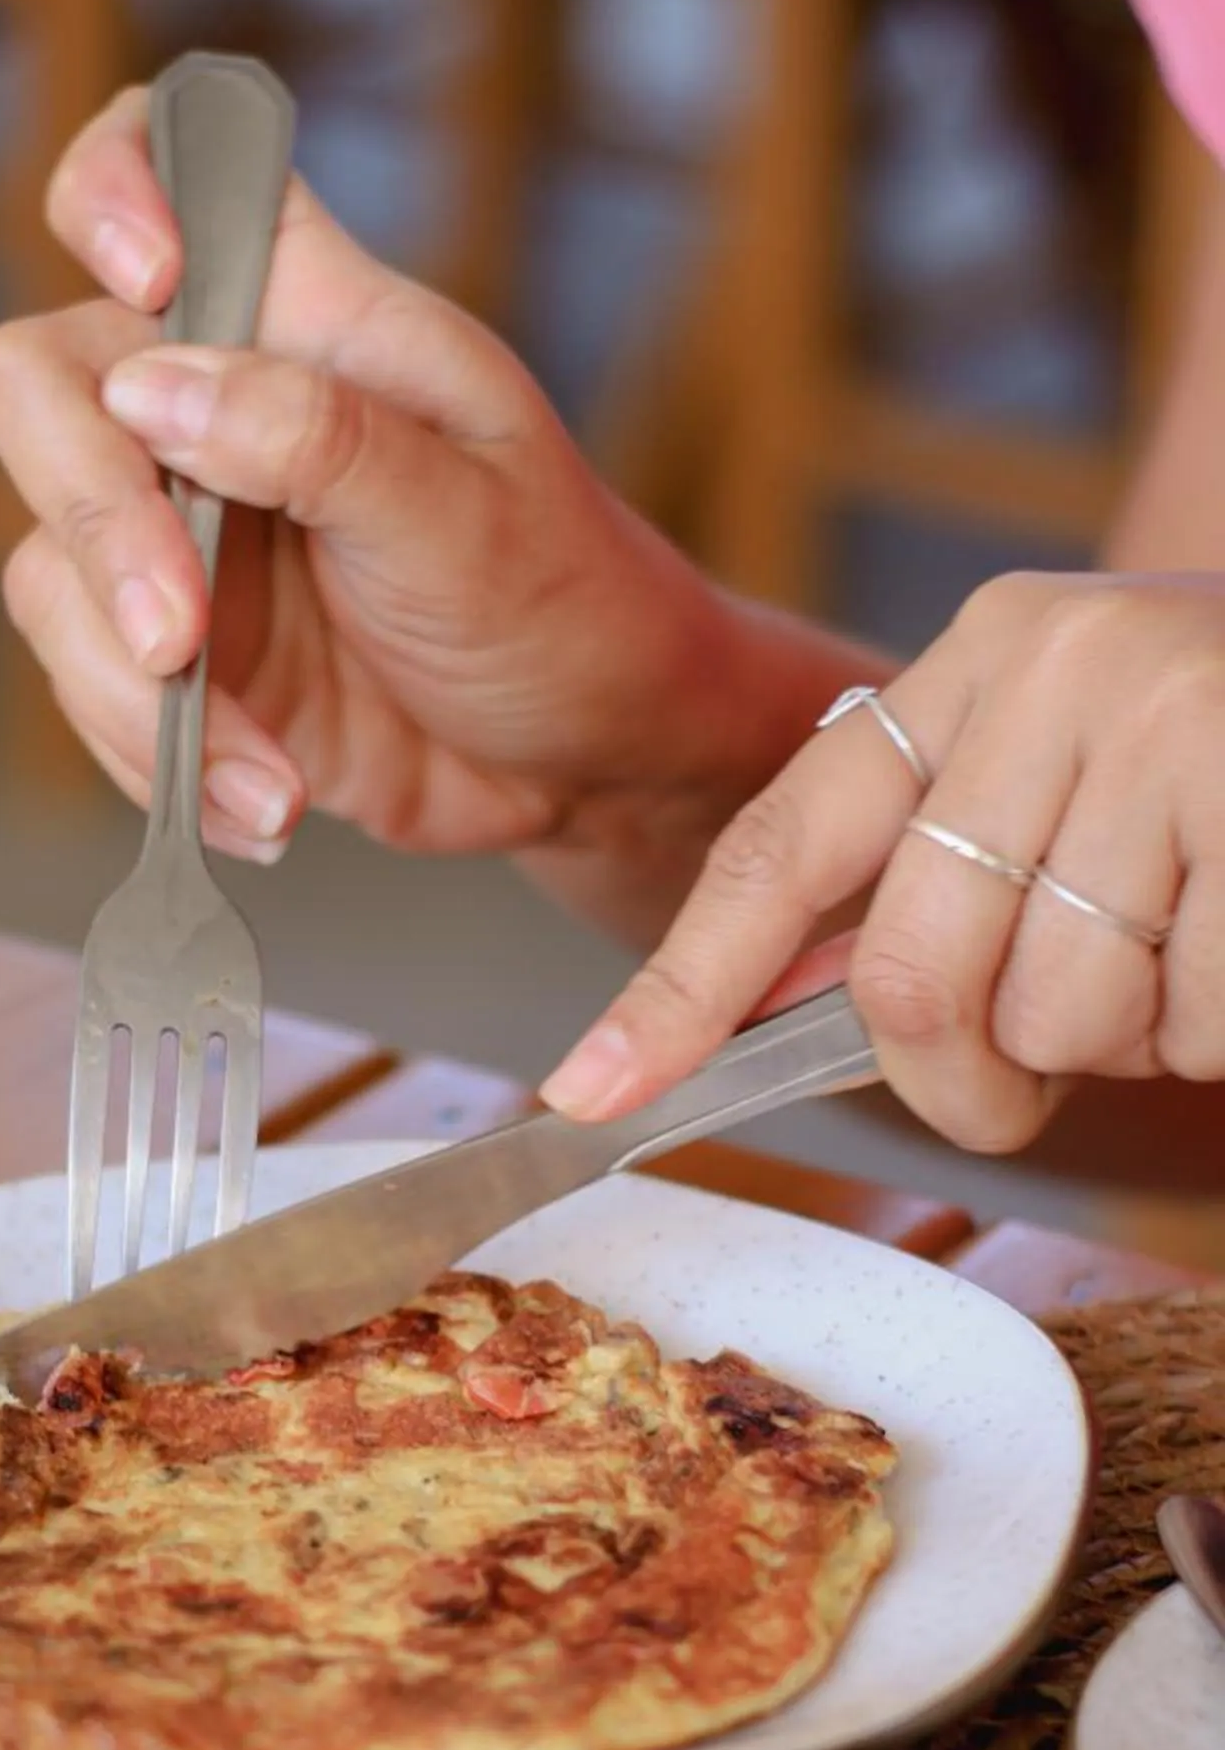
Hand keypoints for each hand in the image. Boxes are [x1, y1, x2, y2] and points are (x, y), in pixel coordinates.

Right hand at [0, 88, 779, 878]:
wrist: (589, 758)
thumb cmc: (562, 597)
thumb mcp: (468, 513)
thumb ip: (319, 439)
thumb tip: (153, 386)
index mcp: (308, 314)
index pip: (164, 158)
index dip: (112, 187)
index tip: (150, 282)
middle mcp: (216, 402)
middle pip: (40, 386)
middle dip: (89, 519)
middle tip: (177, 643)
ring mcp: (181, 532)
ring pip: (46, 567)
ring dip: (136, 696)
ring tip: (272, 787)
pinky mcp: (175, 651)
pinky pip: (90, 688)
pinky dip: (158, 765)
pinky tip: (264, 811)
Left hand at [542, 572, 1224, 1153]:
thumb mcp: (1068, 773)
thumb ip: (928, 873)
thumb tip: (763, 1014)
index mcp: (983, 655)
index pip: (781, 843)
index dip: (680, 988)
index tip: (587, 1094)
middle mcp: (1064, 664)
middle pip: (912, 978)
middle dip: (965, 1076)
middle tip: (1030, 1069)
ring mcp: (1178, 723)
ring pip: (1059, 1017)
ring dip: (1128, 1043)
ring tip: (1193, 945)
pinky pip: (1191, 1019)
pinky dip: (1222, 1029)